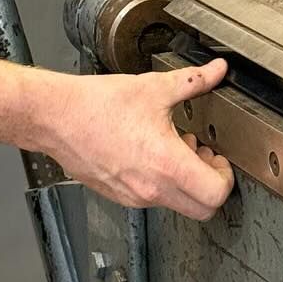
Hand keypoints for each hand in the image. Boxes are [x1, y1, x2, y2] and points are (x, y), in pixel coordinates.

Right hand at [36, 59, 236, 219]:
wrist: (57, 116)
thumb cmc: (97, 104)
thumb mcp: (153, 88)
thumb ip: (192, 81)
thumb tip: (216, 71)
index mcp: (167, 164)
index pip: (216, 194)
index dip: (226, 177)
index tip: (219, 158)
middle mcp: (152, 188)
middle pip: (202, 210)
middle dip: (210, 185)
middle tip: (203, 157)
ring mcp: (134, 196)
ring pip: (176, 205)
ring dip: (184, 182)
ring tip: (172, 148)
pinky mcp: (118, 195)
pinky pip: (151, 199)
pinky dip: (160, 183)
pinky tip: (149, 152)